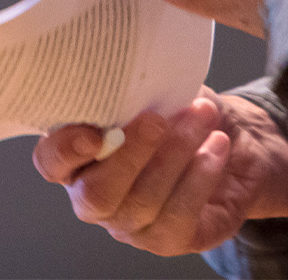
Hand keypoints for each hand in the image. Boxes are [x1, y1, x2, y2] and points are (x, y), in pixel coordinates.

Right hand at [35, 92, 287, 255]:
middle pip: (96, 195)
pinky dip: (200, 178)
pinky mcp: (171, 238)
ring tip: (202, 116)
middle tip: (159, 118)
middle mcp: (98, 197)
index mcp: (81, 157)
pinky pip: (179, 218)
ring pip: (142, 203)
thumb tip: (127, 49)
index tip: (92, 131)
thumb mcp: (155, 86)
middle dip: (131, 154)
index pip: (51, 163)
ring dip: (175, 155)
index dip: (64, 152)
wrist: (236, 141)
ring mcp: (132, 224)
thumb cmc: (182, 110)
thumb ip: (132, 82)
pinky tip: (216, 146)